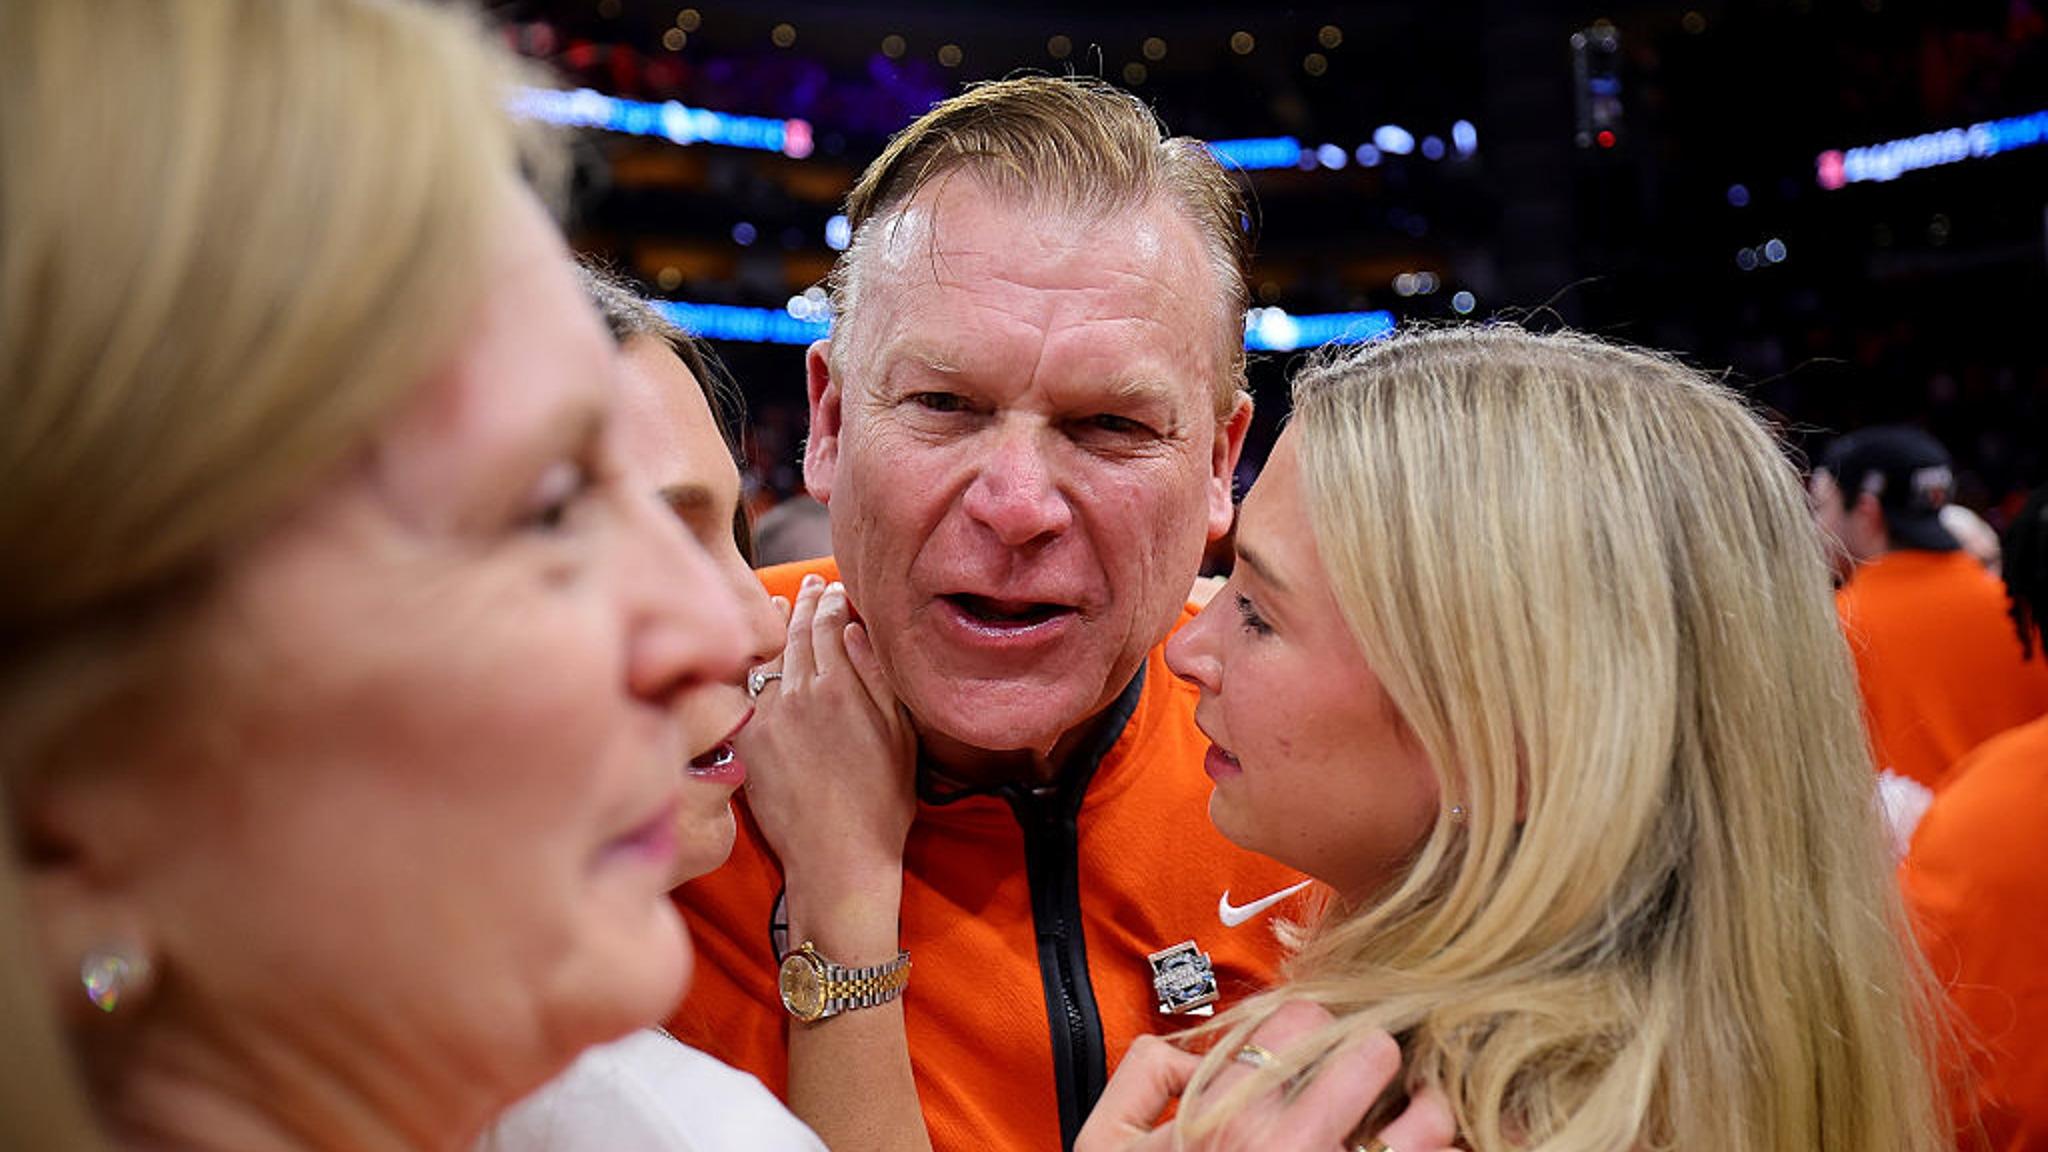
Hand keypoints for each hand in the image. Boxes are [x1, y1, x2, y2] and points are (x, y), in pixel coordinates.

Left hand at [739, 575, 917, 933]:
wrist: (838, 858)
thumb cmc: (881, 803)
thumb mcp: (900, 736)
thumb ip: (878, 678)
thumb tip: (855, 629)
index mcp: (841, 687)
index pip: (832, 624)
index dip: (833, 600)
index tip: (835, 587)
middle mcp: (798, 694)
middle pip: (798, 633)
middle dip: (806, 605)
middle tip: (810, 586)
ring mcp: (766, 717)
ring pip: (768, 655)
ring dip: (776, 627)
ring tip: (783, 605)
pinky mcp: (745, 741)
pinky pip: (742, 688)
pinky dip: (749, 664)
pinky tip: (754, 654)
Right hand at [1077, 1001, 1457, 1151]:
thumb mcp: (1109, 1147)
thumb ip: (1142, 1079)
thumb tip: (1187, 1051)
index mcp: (1224, 1115)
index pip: (1297, 1020)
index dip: (1313, 1024)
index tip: (1316, 1041)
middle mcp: (1286, 1145)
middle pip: (1371, 1052)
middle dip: (1374, 1055)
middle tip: (1369, 1070)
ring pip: (1426, 1119)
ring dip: (1426, 1110)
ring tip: (1417, 1112)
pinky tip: (1422, 1149)